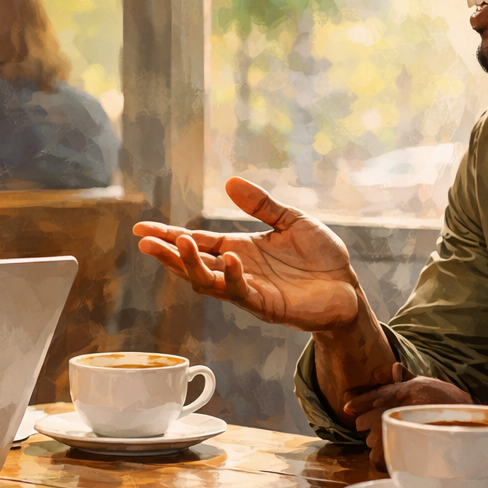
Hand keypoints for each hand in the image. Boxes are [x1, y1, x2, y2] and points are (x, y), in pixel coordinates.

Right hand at [133, 177, 359, 332]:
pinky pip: (240, 292)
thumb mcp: (290, 220)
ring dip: (191, 265)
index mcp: (238, 249)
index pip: (196, 242)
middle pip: (192, 264)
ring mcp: (248, 290)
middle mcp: (236, 270)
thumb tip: (230, 182)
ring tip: (181, 243)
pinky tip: (229, 258)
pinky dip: (231, 276)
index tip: (141, 229)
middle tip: (145, 242)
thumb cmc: (319, 256)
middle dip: (168, 254)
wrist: (347, 287)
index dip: (168, 236)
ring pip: (208, 282)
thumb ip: (261, 204)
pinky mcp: (266, 305)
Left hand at [340, 363, 471, 468]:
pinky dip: (386, 461)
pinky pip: (377, 459)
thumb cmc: (448, 403)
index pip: (368, 397)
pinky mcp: (391, 450)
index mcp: (396, 393)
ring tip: (401, 445)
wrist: (462, 424)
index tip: (347, 408)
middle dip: (373, 429)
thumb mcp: (427, 384)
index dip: (357, 403)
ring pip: (370, 443)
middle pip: (362, 423)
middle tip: (389, 432)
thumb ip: (407, 378)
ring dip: (381, 446)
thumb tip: (395, 367)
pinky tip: (399, 457)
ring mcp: (388, 430)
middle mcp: (387, 410)